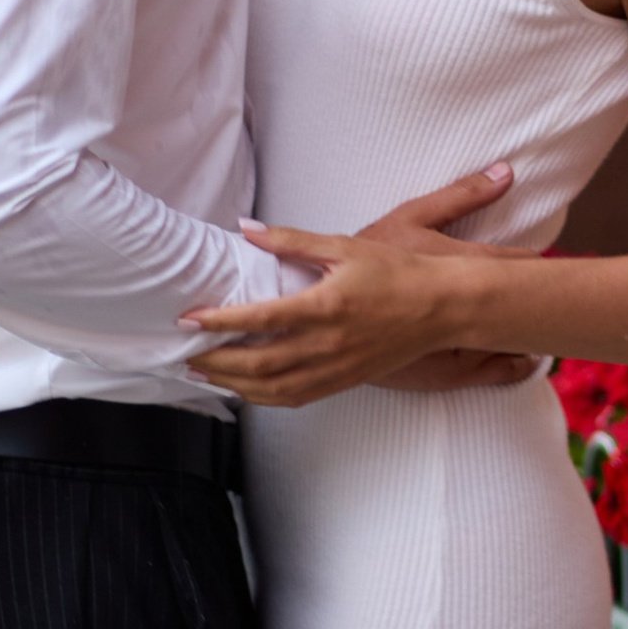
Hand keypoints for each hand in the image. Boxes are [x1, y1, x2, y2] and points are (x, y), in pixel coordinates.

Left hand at [181, 162, 521, 406]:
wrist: (442, 308)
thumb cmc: (397, 273)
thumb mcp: (344, 246)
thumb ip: (291, 241)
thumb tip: (247, 230)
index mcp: (325, 307)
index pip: (259, 318)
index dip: (219, 321)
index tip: (191, 318)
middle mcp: (327, 345)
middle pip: (258, 364)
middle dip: (215, 361)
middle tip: (185, 354)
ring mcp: (336, 369)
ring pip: (273, 389)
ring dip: (233, 384)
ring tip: (205, 374)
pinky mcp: (345, 381)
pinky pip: (297, 398)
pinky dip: (264, 398)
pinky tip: (247, 390)